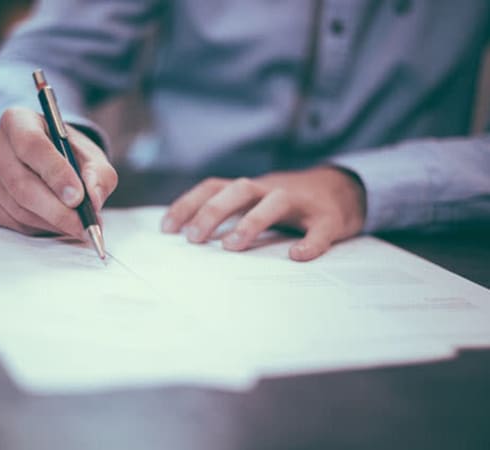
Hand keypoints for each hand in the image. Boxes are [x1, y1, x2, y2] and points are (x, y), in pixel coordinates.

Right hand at [0, 107, 117, 236]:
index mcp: (17, 120)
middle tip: (83, 225)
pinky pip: (11, 221)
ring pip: (17, 207)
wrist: (48, 163)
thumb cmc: (69, 155)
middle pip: (21, 183)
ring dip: (51, 222)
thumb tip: (93, 199)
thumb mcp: (91, 158)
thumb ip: (98, 175)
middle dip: (57, 210)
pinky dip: (38, 228)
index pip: (31, 145)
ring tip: (76, 226)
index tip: (78, 197)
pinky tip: (55, 224)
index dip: (55, 173)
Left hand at [161, 167, 365, 260]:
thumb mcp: (256, 202)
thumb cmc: (288, 204)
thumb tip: (190, 239)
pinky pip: (319, 229)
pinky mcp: (328, 218)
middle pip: (239, 189)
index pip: (213, 187)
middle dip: (213, 211)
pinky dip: (310, 242)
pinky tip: (297, 256)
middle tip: (194, 239)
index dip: (188, 204)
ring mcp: (301, 201)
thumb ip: (230, 215)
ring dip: (251, 221)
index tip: (167, 228)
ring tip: (232, 246)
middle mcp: (271, 189)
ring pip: (275, 202)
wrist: (343, 189)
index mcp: (250, 189)